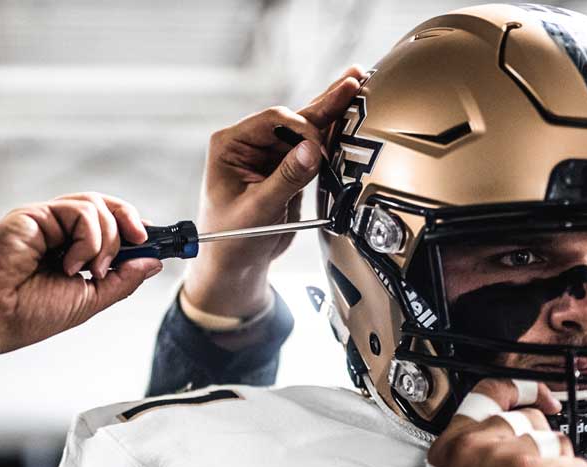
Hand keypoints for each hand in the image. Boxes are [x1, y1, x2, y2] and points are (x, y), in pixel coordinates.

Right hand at [0, 192, 161, 355]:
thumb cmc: (27, 314)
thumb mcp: (88, 301)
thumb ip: (120, 280)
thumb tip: (152, 262)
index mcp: (73, 254)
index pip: (114, 231)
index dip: (141, 233)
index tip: (168, 244)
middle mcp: (62, 234)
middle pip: (110, 209)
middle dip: (134, 224)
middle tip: (143, 244)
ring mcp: (49, 222)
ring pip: (98, 206)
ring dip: (107, 240)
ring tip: (91, 268)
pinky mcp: (36, 214)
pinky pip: (81, 210)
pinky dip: (88, 237)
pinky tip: (72, 262)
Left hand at [182, 66, 366, 318]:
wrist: (236, 264)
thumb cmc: (231, 240)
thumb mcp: (257, 210)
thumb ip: (285, 179)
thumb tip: (310, 150)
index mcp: (230, 145)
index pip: (273, 121)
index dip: (301, 130)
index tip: (318, 152)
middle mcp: (250, 144)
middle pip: (293, 118)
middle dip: (323, 103)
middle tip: (353, 81)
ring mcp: (270, 155)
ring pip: (307, 129)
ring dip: (332, 113)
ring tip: (355, 86)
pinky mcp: (288, 169)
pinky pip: (313, 148)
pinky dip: (332, 135)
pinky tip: (348, 114)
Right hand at [368, 378, 586, 466]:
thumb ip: (479, 453)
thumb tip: (525, 434)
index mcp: (451, 443)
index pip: (491, 389)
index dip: (524, 388)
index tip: (542, 397)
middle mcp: (476, 441)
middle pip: (533, 420)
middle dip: (546, 453)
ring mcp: (507, 455)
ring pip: (560, 446)